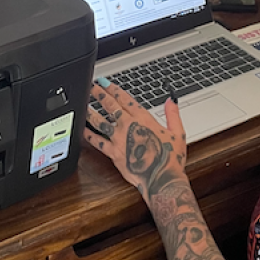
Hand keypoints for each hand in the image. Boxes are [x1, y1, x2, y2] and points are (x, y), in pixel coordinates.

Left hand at [83, 78, 187, 202]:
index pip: (124, 99)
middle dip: (98, 94)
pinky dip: (89, 135)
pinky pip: (97, 142)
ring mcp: (118, 139)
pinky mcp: (113, 153)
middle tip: (90, 87)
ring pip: (100, 121)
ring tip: (83, 104)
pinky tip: (82, 130)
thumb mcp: (177, 132)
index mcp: (143, 118)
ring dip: (90, 111)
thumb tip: (171, 101)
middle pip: (109, 106)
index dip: (113, 88)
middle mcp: (128, 126)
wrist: (161, 177)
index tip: (104, 82)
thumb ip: (173, 114)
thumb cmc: (170, 158)